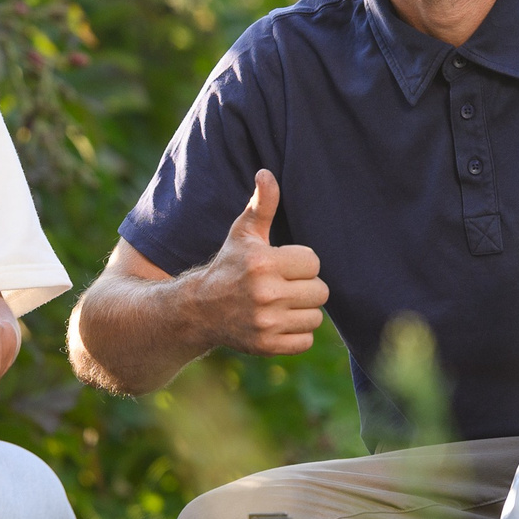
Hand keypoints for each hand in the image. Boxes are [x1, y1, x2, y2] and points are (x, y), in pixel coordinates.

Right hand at [186, 169, 328, 354]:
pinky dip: (295, 334)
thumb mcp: (242, 233)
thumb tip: (266, 173)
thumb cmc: (228, 266)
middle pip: (320, 292)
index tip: (282, 265)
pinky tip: (277, 323)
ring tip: (280, 305)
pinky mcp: (266, 346)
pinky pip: (305, 341)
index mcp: (263, 263)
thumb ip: (262, 205)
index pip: (314, 263)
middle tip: (283, 286)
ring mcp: (266, 323)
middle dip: (304, 287)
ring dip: (302, 311)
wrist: (198, 310)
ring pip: (314, 317)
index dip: (300, 263)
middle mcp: (265, 294)